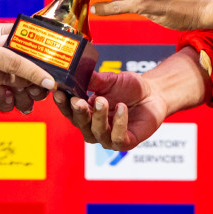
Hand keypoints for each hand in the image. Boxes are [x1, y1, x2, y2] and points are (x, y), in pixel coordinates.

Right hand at [53, 70, 167, 150]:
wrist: (153, 93)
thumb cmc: (129, 88)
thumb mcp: (108, 80)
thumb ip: (92, 79)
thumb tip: (75, 71)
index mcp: (86, 112)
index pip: (69, 110)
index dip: (62, 103)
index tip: (59, 92)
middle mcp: (94, 127)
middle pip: (80, 124)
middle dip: (78, 112)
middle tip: (78, 101)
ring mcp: (109, 137)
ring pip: (97, 133)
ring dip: (98, 117)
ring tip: (102, 101)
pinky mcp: (126, 142)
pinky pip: (118, 138)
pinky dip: (119, 123)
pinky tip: (122, 108)